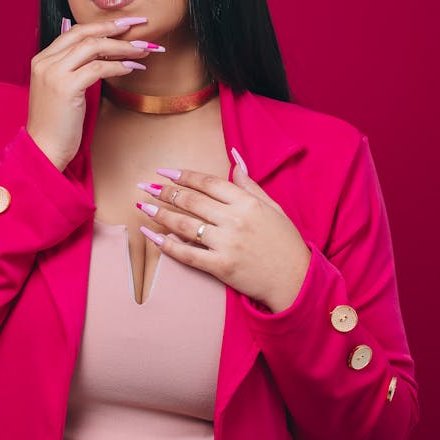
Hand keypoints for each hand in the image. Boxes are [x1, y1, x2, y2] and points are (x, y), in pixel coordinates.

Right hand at [26, 16, 164, 171]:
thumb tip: (101, 54)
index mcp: (42, 60)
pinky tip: (132, 68)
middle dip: (114, 28)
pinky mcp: (66, 87)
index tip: (122, 25)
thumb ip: (72, 69)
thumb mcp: (60, 89)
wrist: (44, 148)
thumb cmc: (56, 124)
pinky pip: (98, 68)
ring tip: (141, 51)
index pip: (74, 32)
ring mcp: (54, 73)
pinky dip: (118, 66)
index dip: (100, 26)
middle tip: (137, 27)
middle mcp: (45, 62)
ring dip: (122, 47)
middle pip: (84, 34)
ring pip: (93, 47)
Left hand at [137, 154, 311, 312]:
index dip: (183, 176)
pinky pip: (188, 254)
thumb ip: (249, 184)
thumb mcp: (272, 207)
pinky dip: (167, 245)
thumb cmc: (285, 242)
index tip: (163, 172)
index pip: (208, 183)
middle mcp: (235, 220)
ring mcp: (227, 244)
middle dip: (164, 192)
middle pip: (191, 201)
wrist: (296, 280)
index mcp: (247, 203)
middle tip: (145, 186)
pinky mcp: (221, 267)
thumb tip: (234, 159)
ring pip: (185, 225)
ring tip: (144, 207)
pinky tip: (153, 237)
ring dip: (161, 214)